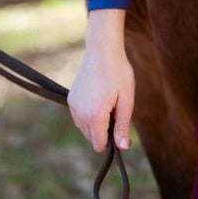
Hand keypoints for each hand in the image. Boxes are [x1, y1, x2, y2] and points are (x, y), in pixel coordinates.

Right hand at [68, 10, 134, 151]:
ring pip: (85, 127)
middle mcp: (80, 114)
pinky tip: (99, 96)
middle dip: (104, 129)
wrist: (102, 51)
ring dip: (96, 121)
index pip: (99, 145)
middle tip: (115, 107)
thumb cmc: (119, 73)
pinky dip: (89, 113)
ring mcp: (73, 106)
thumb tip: (123, 147)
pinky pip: (80, 116)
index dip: (112, 139)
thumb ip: (123, 125)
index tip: (120, 124)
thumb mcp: (126, 99)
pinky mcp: (71, 99)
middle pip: (92, 137)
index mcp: (94, 116)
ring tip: (108, 100)